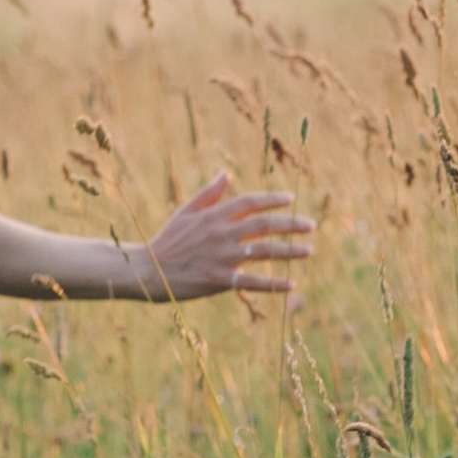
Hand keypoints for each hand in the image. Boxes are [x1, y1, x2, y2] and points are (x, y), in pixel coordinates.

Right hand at [137, 172, 314, 303]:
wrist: (147, 270)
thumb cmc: (167, 240)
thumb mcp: (185, 212)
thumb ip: (209, 194)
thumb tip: (227, 173)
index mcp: (214, 215)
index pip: (250, 202)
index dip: (271, 200)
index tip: (290, 198)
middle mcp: (221, 233)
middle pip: (263, 225)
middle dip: (290, 224)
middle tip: (310, 225)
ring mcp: (221, 257)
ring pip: (263, 252)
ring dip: (288, 251)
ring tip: (308, 250)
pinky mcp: (219, 280)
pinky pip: (252, 282)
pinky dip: (273, 284)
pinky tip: (291, 283)